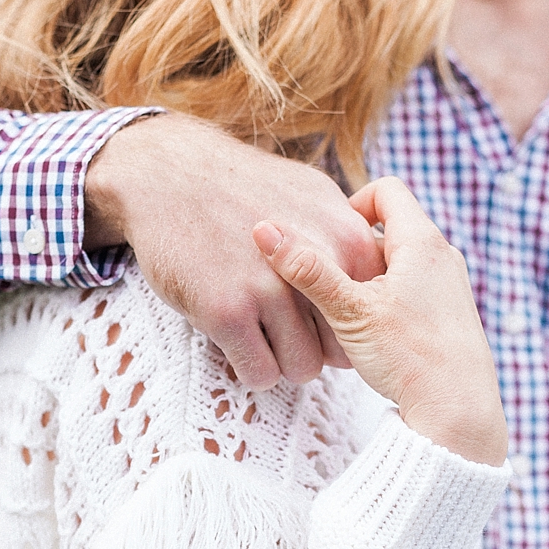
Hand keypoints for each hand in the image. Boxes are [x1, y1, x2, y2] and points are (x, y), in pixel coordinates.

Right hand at [84, 113, 382, 389]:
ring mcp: (269, 290)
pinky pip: (260, 373)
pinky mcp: (227, 312)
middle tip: (286, 331)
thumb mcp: (312, 192)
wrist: (172, 175)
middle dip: (315, 348)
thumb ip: (347, 234)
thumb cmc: (242, 186)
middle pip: (340, 349)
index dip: (347, 323)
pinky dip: (252, 368)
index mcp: (346, 237)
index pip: (371, 310)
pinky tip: (239, 343)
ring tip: (262, 338)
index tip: (320, 317)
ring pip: (302, 368)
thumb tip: (376, 270)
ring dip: (282, 362)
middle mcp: (317, 264)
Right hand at [252, 177, 507, 466]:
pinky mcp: (449, 315)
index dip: (351, 204)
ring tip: (345, 314)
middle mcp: (443, 255)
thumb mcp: (349, 312)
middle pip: (389, 230)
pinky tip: (370, 337)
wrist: (458, 413)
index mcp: (423, 241)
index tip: (328, 237)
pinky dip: (386, 302)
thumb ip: (307, 271)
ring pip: (398, 265)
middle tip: (327, 283)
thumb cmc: (410, 358)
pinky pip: (411, 291)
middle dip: (353, 251)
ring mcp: (450, 286)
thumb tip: (263, 230)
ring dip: (368, 281)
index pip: (385, 190)